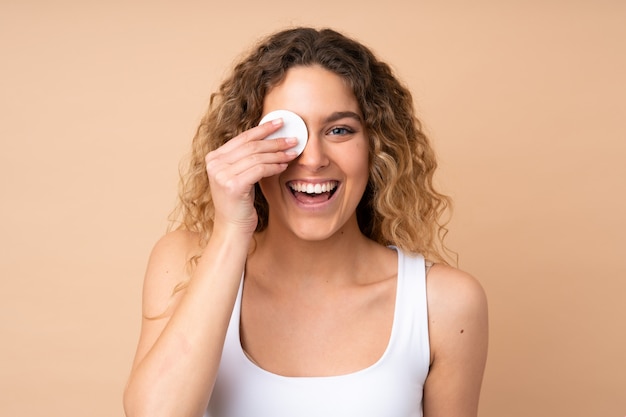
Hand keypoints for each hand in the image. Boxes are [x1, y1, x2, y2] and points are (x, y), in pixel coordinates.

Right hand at [205, 118, 297, 234]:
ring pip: (256, 157)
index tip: (279, 123)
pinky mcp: (232, 185)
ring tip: (292, 152)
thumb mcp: (239, 176)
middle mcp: (214, 164)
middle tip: (293, 139)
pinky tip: (283, 166)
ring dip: (277, 154)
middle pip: (251, 146)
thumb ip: (246, 159)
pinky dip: (274, 166)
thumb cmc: (239, 203)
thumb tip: (271, 139)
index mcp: (214, 158)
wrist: (232, 228)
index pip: (242, 138)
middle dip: (274, 141)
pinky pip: (259, 169)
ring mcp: (221, 175)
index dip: (262, 129)